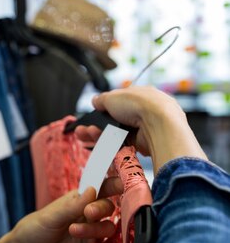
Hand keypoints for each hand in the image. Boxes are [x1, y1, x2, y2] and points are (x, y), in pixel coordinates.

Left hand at [0, 178, 121, 242]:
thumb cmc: (35, 229)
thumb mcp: (51, 216)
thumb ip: (73, 206)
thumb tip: (93, 189)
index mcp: (79, 200)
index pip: (100, 189)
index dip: (113, 185)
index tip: (120, 184)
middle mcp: (88, 216)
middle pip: (108, 208)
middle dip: (101, 209)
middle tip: (88, 213)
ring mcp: (91, 234)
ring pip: (108, 228)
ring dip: (96, 230)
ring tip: (74, 232)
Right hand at [79, 86, 205, 172]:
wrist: (159, 124)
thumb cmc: (139, 104)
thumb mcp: (113, 96)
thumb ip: (102, 99)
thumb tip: (95, 100)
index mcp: (141, 96)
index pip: (119, 103)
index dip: (104, 110)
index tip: (92, 115)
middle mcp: (143, 113)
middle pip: (114, 122)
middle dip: (95, 127)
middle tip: (82, 131)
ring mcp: (143, 129)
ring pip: (115, 135)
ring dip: (98, 135)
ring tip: (84, 135)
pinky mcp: (143, 145)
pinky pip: (122, 146)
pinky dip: (109, 145)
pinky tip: (98, 144)